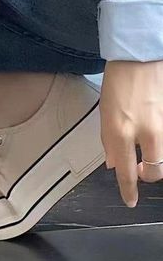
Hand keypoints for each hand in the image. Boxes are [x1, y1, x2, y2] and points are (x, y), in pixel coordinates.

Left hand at [100, 60, 162, 206]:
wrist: (138, 58)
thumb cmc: (117, 84)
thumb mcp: (104, 115)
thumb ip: (110, 141)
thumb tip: (114, 164)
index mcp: (119, 132)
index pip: (126, 172)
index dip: (128, 190)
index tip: (129, 201)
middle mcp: (143, 132)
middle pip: (153, 170)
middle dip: (147, 175)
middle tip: (142, 171)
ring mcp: (161, 125)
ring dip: (156, 160)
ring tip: (148, 153)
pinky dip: (160, 143)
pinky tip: (153, 135)